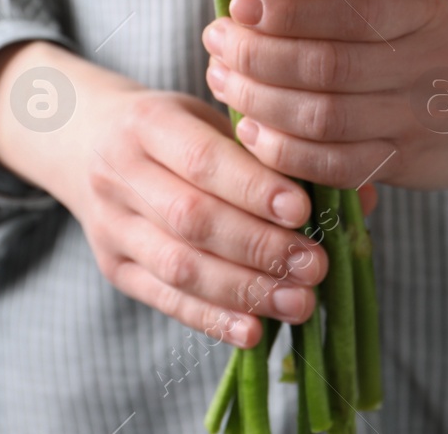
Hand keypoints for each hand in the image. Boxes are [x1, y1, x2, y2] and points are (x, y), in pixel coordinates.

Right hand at [0, 41, 373, 346]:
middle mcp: (119, 172)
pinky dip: (212, 320)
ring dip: (244, 290)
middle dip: (259, 247)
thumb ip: (276, 152)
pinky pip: (165, 299)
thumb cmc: (174, 127)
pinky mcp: (115, 268)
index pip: (201, 160)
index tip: (304, 211)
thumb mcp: (214, 117)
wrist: (85, 140)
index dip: (253, 189)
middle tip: (315, 265)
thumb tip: (362, 195)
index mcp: (147, 122)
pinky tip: (255, 331)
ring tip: (299, 303)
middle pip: (192, 219)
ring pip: (178, 267)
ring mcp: (112, 225)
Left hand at [201, 0, 447, 191]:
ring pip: (322, 118)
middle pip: (325, 67)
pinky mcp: (405, 166)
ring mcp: (417, 121)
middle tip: (216, 45)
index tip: (239, 6)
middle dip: (256, 56)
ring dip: (258, 101)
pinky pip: (333, 166)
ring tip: (223, 81)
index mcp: (420, 9)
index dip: (286, 11)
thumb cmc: (429, 42)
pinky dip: (283, 151)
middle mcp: (425, 64)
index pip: (348, 9)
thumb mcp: (403, 4)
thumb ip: (340, 0)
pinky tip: (252, 129)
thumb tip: (247, 1)